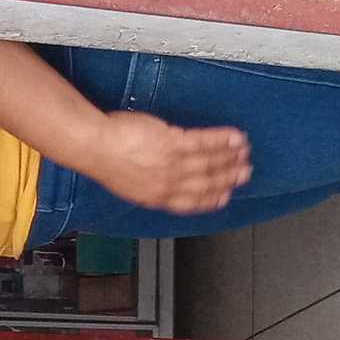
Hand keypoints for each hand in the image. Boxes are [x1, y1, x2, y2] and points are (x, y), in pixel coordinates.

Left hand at [80, 111, 250, 215]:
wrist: (96, 147)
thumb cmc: (105, 160)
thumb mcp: (129, 183)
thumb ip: (150, 184)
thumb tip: (162, 180)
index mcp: (156, 197)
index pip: (191, 202)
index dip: (211, 200)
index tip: (225, 196)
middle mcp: (168, 184)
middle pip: (205, 183)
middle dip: (228, 178)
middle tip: (243, 174)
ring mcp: (172, 164)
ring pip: (208, 163)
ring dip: (230, 158)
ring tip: (244, 154)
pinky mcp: (173, 143)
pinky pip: (203, 142)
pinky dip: (222, 140)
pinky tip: (234, 137)